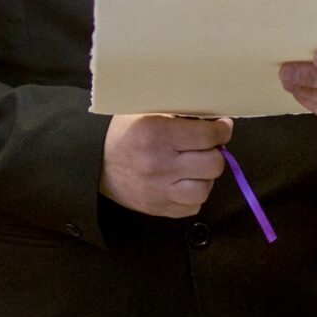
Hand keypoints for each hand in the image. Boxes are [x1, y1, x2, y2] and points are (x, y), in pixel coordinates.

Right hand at [100, 113, 232, 216]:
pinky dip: (193, 195)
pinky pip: (192, 207)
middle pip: (213, 164)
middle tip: (208, 146)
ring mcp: (157, 189)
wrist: (94, 161)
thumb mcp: (146, 109)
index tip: (222, 126)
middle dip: (215, 152)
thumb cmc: (125, 131)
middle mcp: (158, 163)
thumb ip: (178, 110)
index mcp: (156, 132)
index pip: (208, 135)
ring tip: (197, 166)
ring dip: (205, 177)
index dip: (222, 130)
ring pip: (205, 189)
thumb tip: (213, 116)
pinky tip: (185, 182)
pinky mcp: (156, 208)